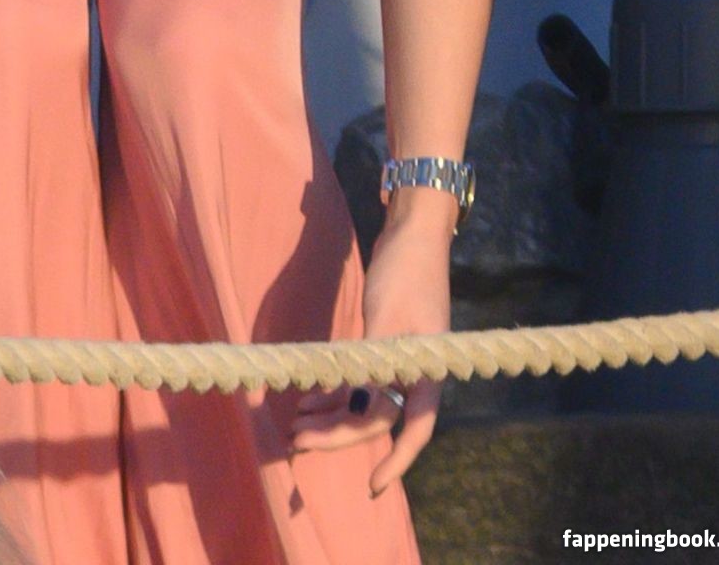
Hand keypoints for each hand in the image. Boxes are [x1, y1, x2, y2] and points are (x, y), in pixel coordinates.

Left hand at [289, 211, 450, 494]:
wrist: (411, 232)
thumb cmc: (404, 272)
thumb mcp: (384, 320)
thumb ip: (370, 366)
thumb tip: (354, 409)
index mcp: (425, 372)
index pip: (413, 429)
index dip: (396, 460)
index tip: (372, 486)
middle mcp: (414, 373)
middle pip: (376, 419)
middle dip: (337, 435)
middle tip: (296, 441)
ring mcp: (398, 361)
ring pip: (363, 403)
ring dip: (330, 415)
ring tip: (293, 423)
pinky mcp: (382, 345)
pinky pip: (358, 381)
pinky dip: (334, 392)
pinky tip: (307, 398)